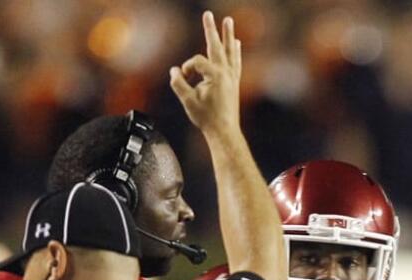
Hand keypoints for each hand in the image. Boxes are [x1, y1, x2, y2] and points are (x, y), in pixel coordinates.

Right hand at [169, 11, 241, 136]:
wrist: (224, 132)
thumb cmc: (207, 118)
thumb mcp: (187, 100)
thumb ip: (179, 83)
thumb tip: (175, 71)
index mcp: (216, 76)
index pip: (196, 62)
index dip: (187, 69)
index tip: (184, 79)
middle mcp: (226, 74)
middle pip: (216, 47)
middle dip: (211, 30)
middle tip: (209, 14)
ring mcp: (232, 78)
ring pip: (230, 52)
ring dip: (228, 36)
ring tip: (229, 21)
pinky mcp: (234, 84)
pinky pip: (235, 62)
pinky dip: (235, 52)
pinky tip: (237, 43)